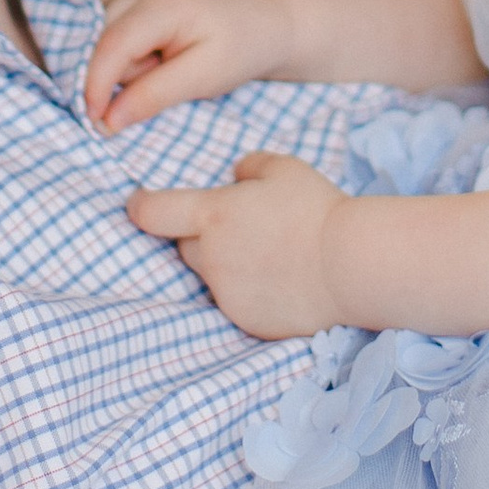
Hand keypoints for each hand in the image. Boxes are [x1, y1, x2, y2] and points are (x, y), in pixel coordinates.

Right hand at [87, 0, 292, 132]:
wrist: (266, 22)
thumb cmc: (241, 49)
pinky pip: (108, 30)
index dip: (96, 84)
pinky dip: (124, 53)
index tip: (94, 122)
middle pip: (100, 39)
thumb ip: (153, 95)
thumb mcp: (203, 79)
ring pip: (99, 36)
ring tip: (164, 65)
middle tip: (164, 79)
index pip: (113, 44)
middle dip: (119, 73)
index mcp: (164, 1)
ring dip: (122, 63)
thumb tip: (106, 119)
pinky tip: (154, 56)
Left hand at [126, 153, 345, 336]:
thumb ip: (249, 167)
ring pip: (211, 276)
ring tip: (268, 256)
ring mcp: (226, 293)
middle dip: (200, 237)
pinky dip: (249, 291)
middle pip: (184, 246)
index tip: (138, 205)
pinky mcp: (245, 321)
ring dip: (225, 265)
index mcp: (212, 215)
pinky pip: (236, 301)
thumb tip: (234, 176)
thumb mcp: (284, 168)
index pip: (152, 212)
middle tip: (239, 229)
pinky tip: (280, 280)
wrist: (350, 266)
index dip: (140, 206)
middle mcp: (210, 258)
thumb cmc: (316, 209)